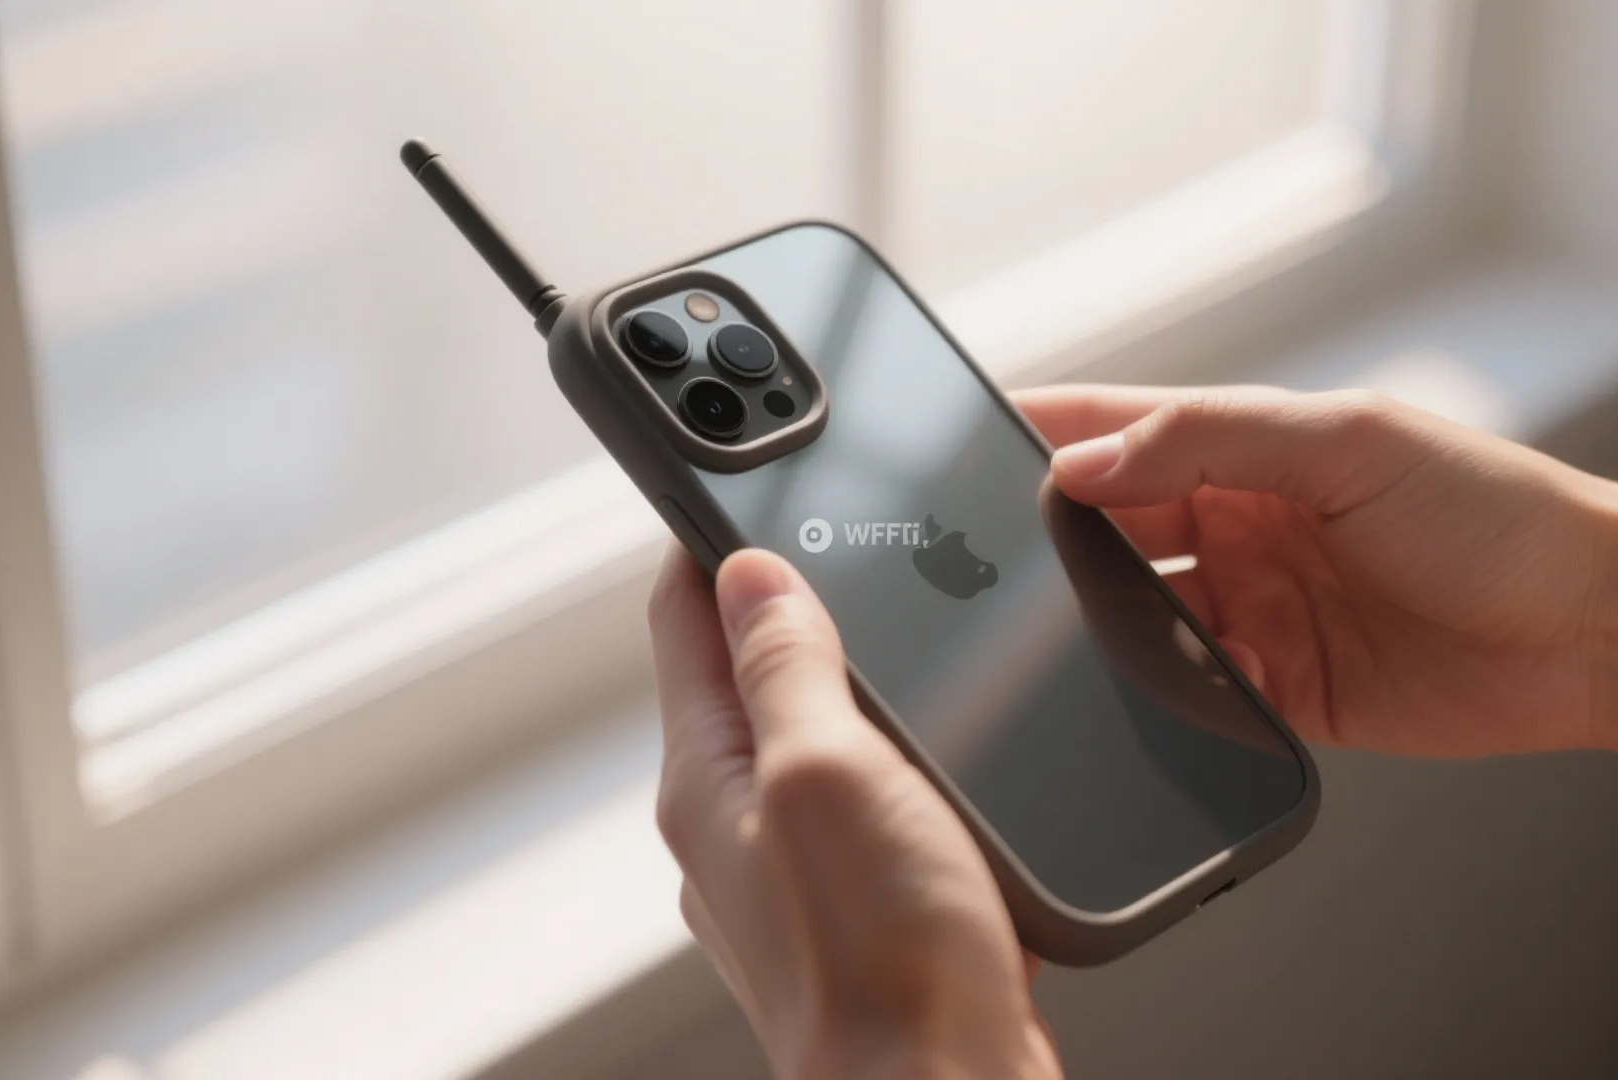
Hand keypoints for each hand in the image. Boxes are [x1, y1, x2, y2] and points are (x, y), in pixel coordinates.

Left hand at [648, 545, 1059, 1079]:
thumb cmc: (883, 964)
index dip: (705, 535)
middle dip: (776, 590)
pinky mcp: (860, 900)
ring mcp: (796, 864)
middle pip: (739, 669)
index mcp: (709, 777)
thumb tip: (749, 576)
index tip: (727, 470)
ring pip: (806, 729)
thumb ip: (787, 671)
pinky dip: (887, 742)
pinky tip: (934, 734)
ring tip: (877, 604)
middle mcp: (737, 819)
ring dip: (839, 665)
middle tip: (816, 520)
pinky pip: (859, 791)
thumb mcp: (827, 774)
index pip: (682, 618)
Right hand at [1021, 384, 1617, 812]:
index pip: (1113, 428)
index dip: (1037, 434)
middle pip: (1104, 530)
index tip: (957, 446)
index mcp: (1244, 448)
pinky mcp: (1271, 691)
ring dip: (1101, 628)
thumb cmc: (1492, 510)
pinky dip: (1166, 696)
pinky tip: (1173, 685)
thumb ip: (1210, 440)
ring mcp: (1248, 611)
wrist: (1592, 629)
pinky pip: (1187, 697)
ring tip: (1077, 632)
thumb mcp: (1348, 442)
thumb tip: (1084, 464)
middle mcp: (1233, 525)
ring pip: (1129, 621)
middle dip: (1049, 544)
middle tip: (994, 562)